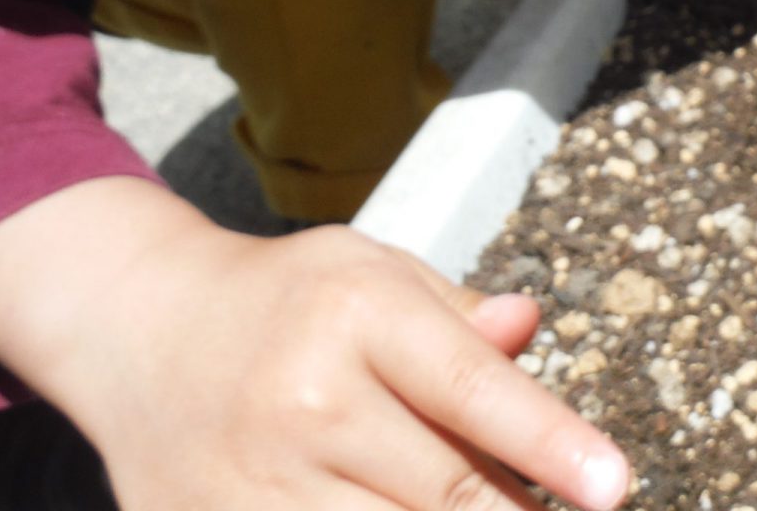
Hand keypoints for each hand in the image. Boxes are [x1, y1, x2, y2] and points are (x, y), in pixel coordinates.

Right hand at [0, 179, 630, 510]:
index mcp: (356, 313)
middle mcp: (305, 396)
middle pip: (446, 491)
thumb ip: (459, 313)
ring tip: (494, 509)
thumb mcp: (376, 270)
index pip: (472, 389)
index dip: (552, 443)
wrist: (140, 329)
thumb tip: (528, 322)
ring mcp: (254, 477)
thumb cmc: (292, 299)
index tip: (616, 486)